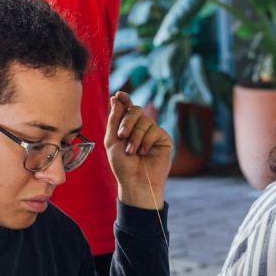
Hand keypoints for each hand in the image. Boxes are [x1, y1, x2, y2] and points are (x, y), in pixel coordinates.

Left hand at [105, 92, 171, 209]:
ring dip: (135, 136)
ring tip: (132, 151)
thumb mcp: (111, 141)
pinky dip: (145, 141)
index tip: (119, 94)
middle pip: (135, 110)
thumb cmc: (122, 165)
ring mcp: (153, 132)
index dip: (124, 100)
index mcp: (127, 126)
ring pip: (144, 120)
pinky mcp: (163, 138)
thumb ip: (114, 120)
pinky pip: (154, 130)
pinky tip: (143, 152)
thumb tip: (116, 98)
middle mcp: (140, 127)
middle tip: (122, 135)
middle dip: (127, 121)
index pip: (126, 108)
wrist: (135, 181)